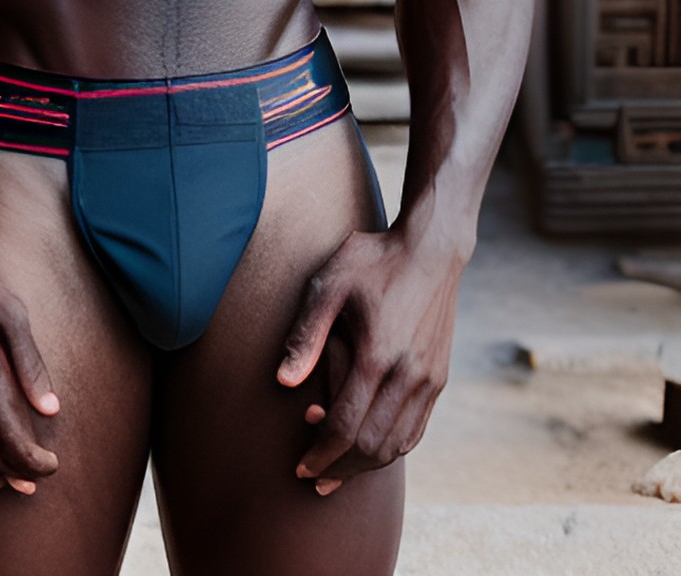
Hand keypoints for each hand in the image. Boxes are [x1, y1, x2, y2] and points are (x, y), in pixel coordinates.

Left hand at [276, 226, 462, 494]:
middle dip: (339, 468)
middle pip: (372, 446)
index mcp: (376, 356)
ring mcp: (428, 379)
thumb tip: (284, 383)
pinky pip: (416, 429)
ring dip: (365, 465)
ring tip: (337, 469)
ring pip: (397, 444)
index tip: (301, 468)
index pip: (345, 428)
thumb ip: (306, 335)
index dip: (320, 455)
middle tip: (313, 476)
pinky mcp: (439, 377)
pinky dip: (392, 448)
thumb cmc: (373, 260)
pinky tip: (371, 449)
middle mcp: (408, 375)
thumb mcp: (329, 284)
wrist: (431, 247)